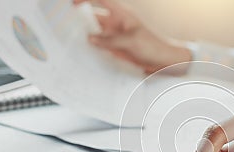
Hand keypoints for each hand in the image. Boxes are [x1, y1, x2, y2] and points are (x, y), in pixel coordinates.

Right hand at [73, 0, 191, 72]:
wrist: (165, 62)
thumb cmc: (154, 47)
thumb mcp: (131, 41)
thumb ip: (110, 40)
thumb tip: (91, 38)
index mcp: (122, 15)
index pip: (102, 1)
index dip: (87, 0)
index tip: (73, 4)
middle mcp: (117, 25)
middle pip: (95, 19)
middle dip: (82, 21)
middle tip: (67, 27)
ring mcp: (116, 37)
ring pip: (97, 34)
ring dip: (87, 37)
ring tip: (72, 42)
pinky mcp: (117, 49)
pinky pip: (102, 47)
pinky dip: (94, 49)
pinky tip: (85, 53)